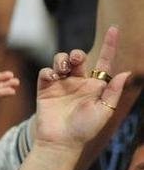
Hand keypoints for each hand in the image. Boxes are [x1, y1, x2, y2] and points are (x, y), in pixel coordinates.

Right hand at [34, 27, 129, 149]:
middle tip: (77, 61)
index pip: (103, 62)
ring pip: (61, 60)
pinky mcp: (45, 88)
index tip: (115, 28)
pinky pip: (46, 72)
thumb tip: (125, 72)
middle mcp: (78, 82)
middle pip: (78, 57)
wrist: (61, 141)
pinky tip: (53, 78)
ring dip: (62, 59)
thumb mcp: (104, 111)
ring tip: (63, 69)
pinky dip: (49, 71)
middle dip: (77, 53)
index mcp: (94, 86)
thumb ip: (112, 92)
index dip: (109, 45)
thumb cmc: (85, 129)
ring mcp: (61, 84)